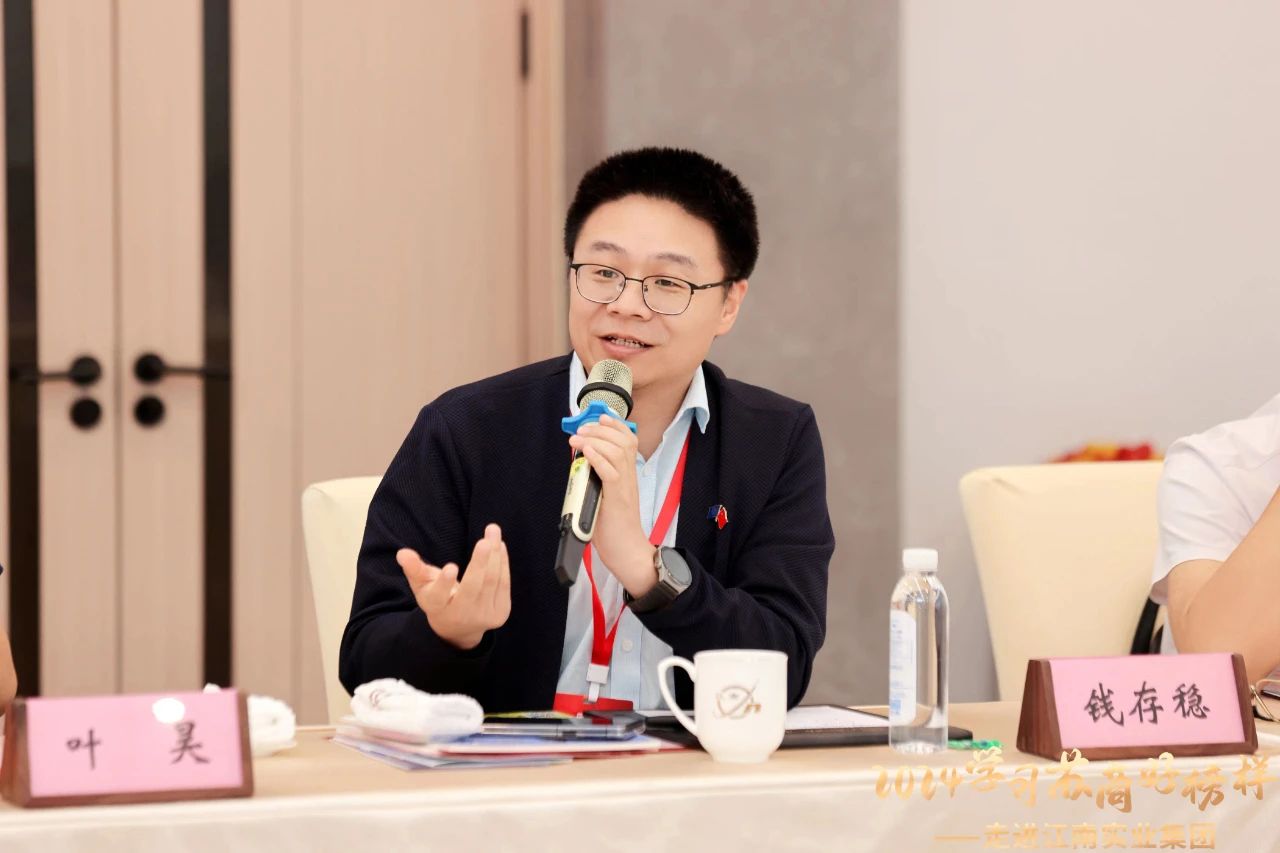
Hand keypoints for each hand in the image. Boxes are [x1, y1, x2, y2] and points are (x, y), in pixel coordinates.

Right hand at [397, 523, 510, 649]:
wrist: (460, 628)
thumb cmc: (438, 598)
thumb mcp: (422, 585)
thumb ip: (413, 568)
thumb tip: (402, 553)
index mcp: (437, 608)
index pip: (439, 597)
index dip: (444, 583)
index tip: (451, 566)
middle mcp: (461, 615)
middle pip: (473, 587)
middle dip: (480, 562)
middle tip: (485, 540)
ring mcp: (483, 616)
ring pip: (491, 581)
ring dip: (494, 555)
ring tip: (493, 530)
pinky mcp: (500, 614)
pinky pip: (503, 584)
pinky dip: (502, 562)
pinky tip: (500, 545)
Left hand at [567, 414, 657, 596]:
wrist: (627, 550)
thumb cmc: (614, 526)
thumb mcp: (606, 496)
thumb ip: (598, 479)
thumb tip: (581, 464)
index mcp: (628, 474)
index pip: (628, 440)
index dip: (615, 425)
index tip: (599, 417)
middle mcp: (629, 476)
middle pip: (622, 440)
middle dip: (600, 429)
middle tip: (582, 429)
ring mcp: (624, 486)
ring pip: (616, 451)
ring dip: (595, 440)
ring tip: (578, 439)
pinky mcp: (617, 498)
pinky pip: (610, 472)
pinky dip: (598, 458)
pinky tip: (587, 452)